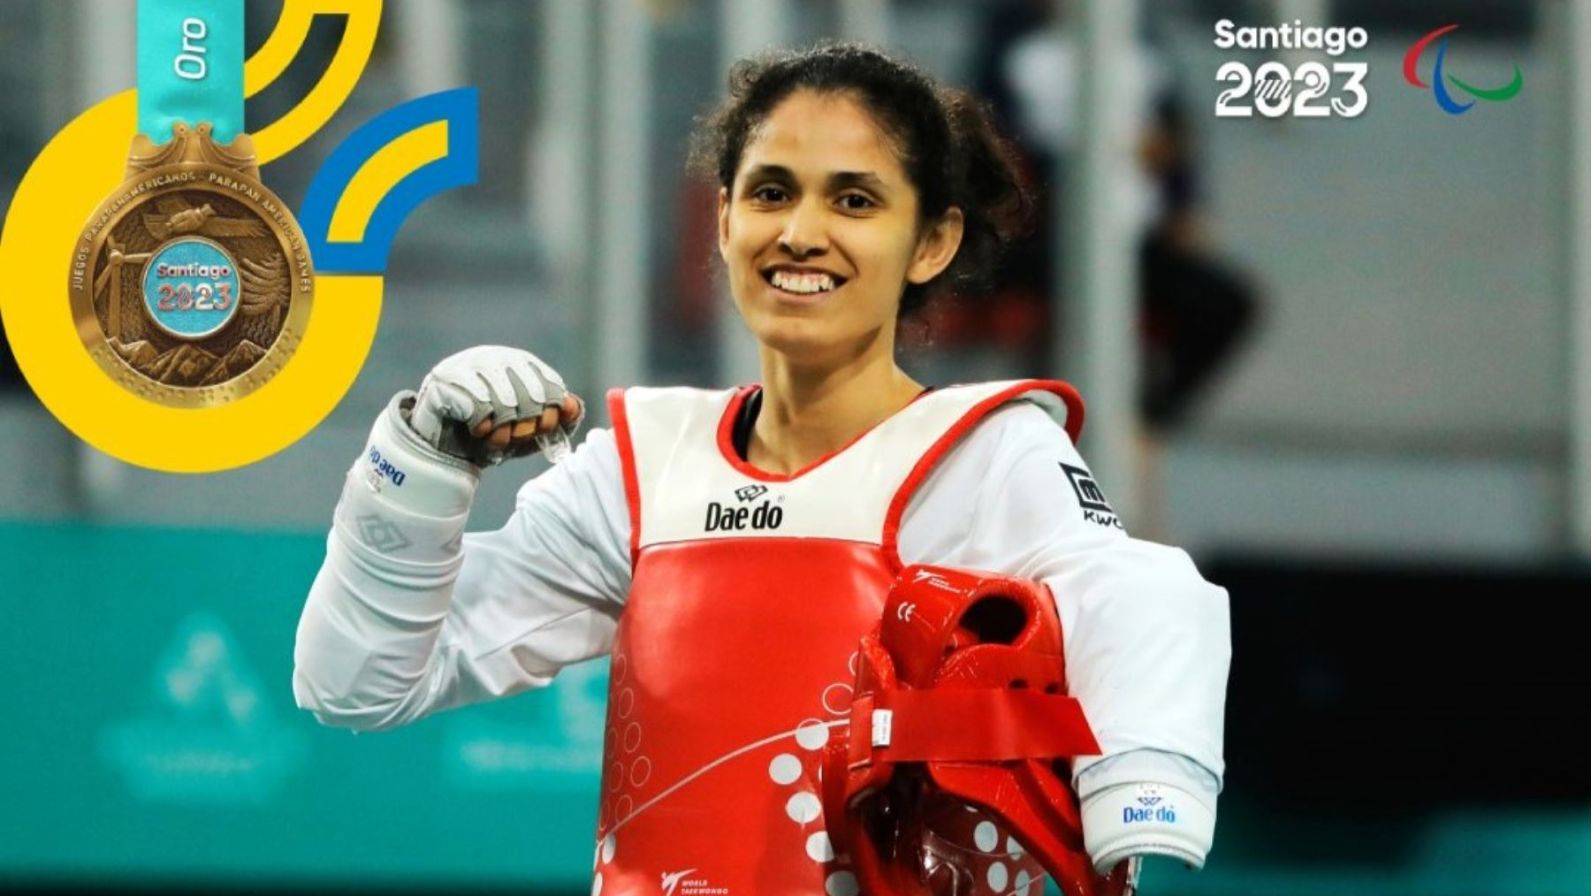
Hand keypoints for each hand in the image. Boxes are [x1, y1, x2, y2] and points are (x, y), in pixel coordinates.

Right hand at [406, 346, 585, 466]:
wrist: (444, 448)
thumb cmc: (492, 435)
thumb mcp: (530, 431)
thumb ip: (557, 419)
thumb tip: (572, 406)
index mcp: (521, 362)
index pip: (550, 385)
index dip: (551, 413)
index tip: (542, 429)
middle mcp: (496, 356)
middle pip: (532, 395)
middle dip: (527, 426)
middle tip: (514, 437)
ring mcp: (468, 363)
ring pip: (505, 401)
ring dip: (503, 430)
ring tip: (494, 438)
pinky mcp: (445, 378)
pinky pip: (477, 406)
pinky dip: (482, 426)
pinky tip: (477, 430)